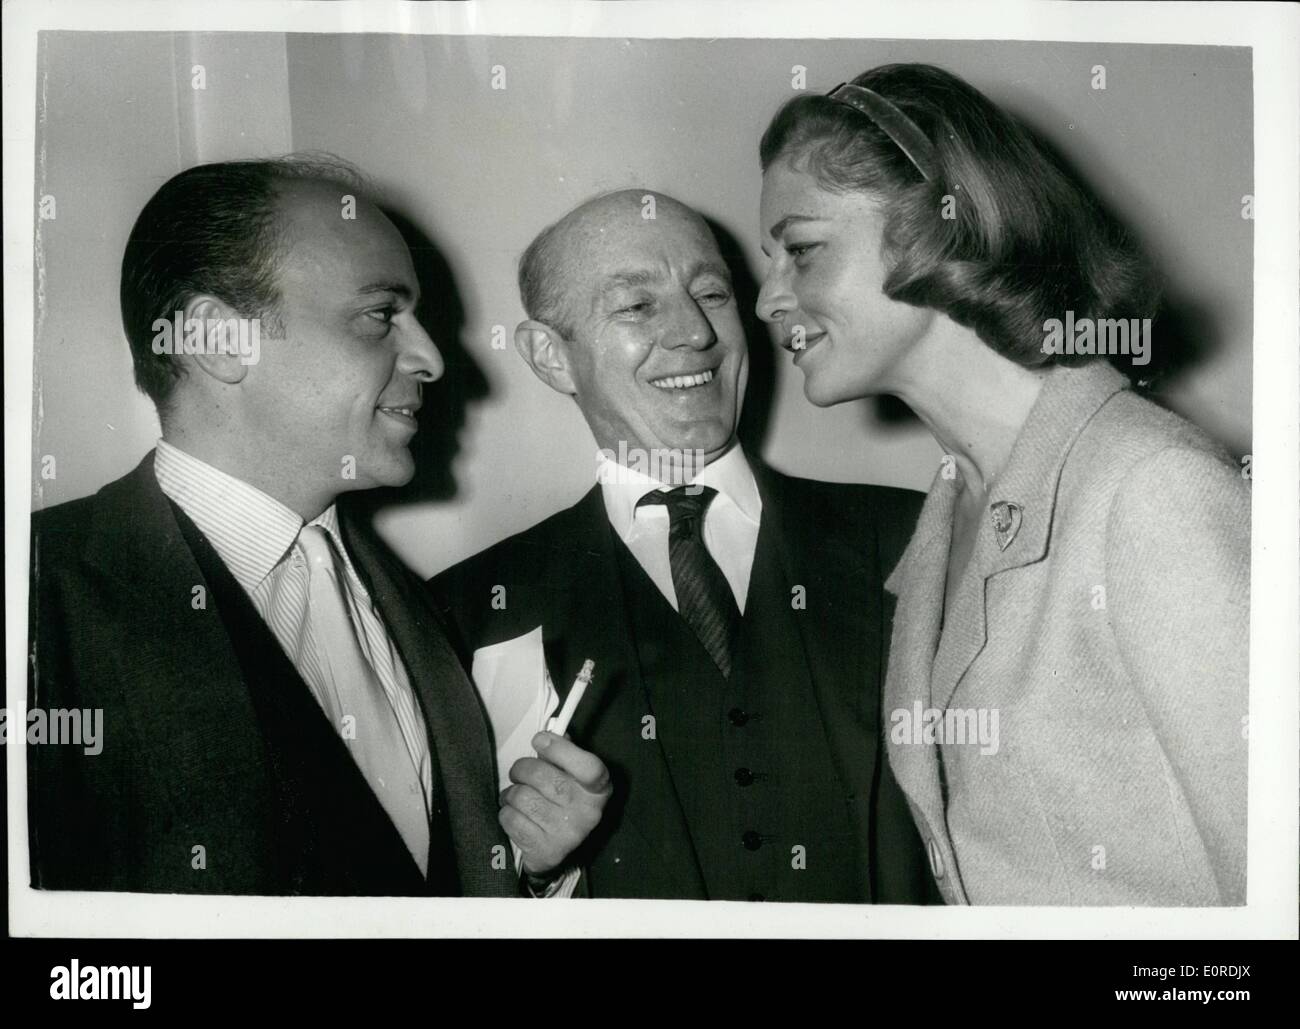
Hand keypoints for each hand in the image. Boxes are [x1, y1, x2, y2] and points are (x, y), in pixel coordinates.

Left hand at [499, 731, 611, 877]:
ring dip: (511, 793)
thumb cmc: (562, 801)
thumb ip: (564, 753)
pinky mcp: (546, 851)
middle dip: (522, 768)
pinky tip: (516, 814)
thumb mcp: (571, 776)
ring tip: (516, 796)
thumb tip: (551, 731)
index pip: (588, 767)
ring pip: (522, 798)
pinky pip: (511, 819)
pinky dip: (506, 813)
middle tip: (518, 772)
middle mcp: (589, 813)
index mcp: (599, 789)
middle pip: (544, 778)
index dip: (561, 750)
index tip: (539, 740)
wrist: (557, 847)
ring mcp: (568, 835)